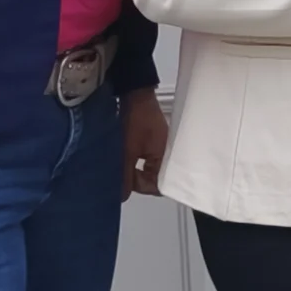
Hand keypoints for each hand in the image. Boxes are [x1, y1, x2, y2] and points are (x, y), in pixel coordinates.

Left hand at [121, 86, 168, 200]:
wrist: (136, 95)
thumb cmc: (137, 120)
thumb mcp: (127, 151)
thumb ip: (125, 176)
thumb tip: (122, 195)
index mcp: (167, 159)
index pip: (158, 186)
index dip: (141, 187)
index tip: (126, 182)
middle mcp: (168, 155)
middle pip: (154, 178)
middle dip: (136, 178)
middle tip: (122, 172)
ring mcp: (162, 148)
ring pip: (148, 168)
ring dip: (134, 168)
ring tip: (122, 162)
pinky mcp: (155, 141)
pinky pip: (146, 158)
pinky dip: (136, 159)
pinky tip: (125, 154)